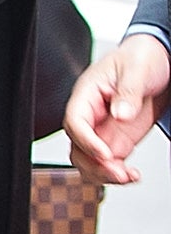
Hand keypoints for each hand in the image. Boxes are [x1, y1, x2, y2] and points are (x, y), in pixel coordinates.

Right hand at [64, 35, 170, 186]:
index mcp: (87, 94)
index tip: (105, 153)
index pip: (75, 122)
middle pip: (78, 148)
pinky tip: (132, 175)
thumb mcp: (137, 68)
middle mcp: (91, 115)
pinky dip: (117, 174)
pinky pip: (108, 164)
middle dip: (95, 164)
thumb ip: (128, 91)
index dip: (86, 140)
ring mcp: (103, 130)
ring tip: (127, 176)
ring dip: (104, 174)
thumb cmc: (141, 57)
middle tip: (118, 171)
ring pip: (89, 161)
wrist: (159, 62)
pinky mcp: (117, 140)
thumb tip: (120, 114)